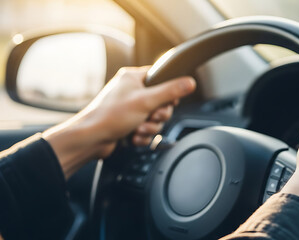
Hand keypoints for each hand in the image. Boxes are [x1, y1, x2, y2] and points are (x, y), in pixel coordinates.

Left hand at [43, 66, 195, 177]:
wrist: (91, 140)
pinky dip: (142, 136)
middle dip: (158, 115)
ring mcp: (130, 109)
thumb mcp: (146, 101)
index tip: (167, 100)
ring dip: (150, 127)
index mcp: (133, 78)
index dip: (168, 91)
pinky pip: (147, 130)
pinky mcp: (129, 124)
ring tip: (137, 129)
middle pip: (162, 102)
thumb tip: (190, 82)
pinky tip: (133, 136)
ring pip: (156, 118)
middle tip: (150, 116)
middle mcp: (132, 91)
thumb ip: (171, 91)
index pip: (161, 77)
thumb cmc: (110, 116)